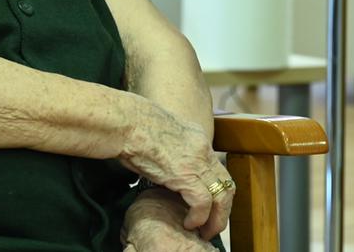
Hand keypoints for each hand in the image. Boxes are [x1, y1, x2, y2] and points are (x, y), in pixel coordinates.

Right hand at [119, 100, 233, 240]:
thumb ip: (172, 148)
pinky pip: (203, 203)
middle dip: (223, 210)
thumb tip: (166, 164)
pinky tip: (189, 223)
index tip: (210, 207)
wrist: (127, 122)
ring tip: (205, 231)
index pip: (218, 169)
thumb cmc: (134, 126)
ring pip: (221, 196)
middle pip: (226, 184)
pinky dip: (199, 217)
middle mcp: (203, 149)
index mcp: (198, 138)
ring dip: (216, 219)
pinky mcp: (185, 175)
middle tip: (213, 226)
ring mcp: (196, 162)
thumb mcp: (163, 134)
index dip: (217, 191)